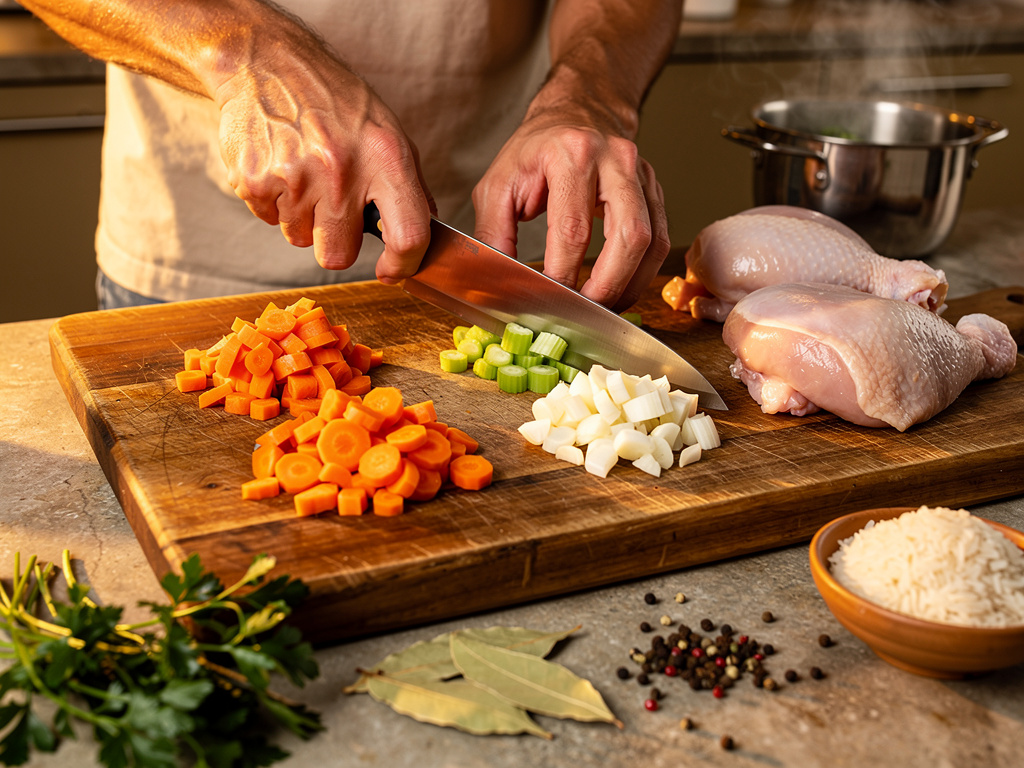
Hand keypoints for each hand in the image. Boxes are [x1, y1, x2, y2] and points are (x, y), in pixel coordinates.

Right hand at [214, 43, 434, 282]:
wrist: (268, 62)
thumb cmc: (335, 101)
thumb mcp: (387, 132)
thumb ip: (408, 186)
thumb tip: (424, 235)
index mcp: (385, 158)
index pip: (408, 235)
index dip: (403, 264)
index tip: (392, 269)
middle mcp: (341, 170)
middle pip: (338, 256)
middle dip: (336, 241)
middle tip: (333, 208)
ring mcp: (294, 177)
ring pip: (299, 239)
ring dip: (302, 218)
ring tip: (304, 174)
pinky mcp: (255, 180)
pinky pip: (268, 221)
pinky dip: (274, 203)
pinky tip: (280, 166)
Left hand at [471, 105, 669, 311]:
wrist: (575, 114)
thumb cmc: (534, 153)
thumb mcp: (498, 185)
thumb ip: (493, 234)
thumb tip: (497, 281)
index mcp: (571, 154)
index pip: (574, 228)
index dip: (563, 273)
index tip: (548, 300)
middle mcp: (615, 160)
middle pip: (628, 236)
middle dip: (606, 286)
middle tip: (582, 312)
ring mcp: (641, 174)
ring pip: (651, 242)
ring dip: (628, 285)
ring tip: (601, 308)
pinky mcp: (654, 191)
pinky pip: (659, 240)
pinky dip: (641, 273)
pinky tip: (618, 289)